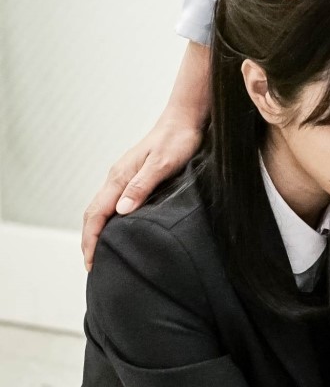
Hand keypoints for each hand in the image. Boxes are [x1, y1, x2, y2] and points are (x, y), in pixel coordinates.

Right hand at [81, 117, 202, 271]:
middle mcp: (117, 178)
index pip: (96, 213)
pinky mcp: (133, 178)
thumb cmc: (177, 140)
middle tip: (92, 265)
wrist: (184, 121)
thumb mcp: (162, 165)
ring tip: (100, 253)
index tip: (91, 261)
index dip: (91, 239)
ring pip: (101, 208)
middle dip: (89, 240)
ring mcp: (123, 178)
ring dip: (97, 231)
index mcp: (119, 177)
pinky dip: (108, 221)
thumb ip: (141, 186)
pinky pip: (113, 203)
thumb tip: (121, 211)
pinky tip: (117, 230)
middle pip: (93, 213)